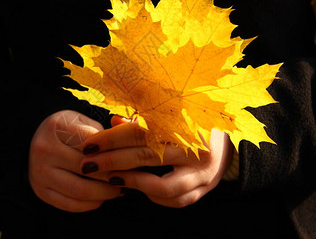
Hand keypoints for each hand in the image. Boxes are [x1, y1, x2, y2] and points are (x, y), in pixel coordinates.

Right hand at [28, 110, 122, 211]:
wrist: (35, 139)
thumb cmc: (68, 129)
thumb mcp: (83, 120)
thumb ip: (106, 129)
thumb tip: (135, 132)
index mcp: (57, 126)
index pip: (95, 145)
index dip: (116, 154)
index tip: (132, 160)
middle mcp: (44, 149)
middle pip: (89, 169)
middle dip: (114, 175)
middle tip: (130, 177)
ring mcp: (39, 172)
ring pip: (81, 190)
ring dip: (105, 193)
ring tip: (119, 189)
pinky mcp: (41, 191)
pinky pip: (71, 204)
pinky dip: (91, 203)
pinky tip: (102, 197)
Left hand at [81, 117, 233, 207]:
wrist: (226, 142)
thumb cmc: (191, 125)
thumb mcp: (169, 115)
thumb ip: (141, 120)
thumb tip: (112, 122)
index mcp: (186, 125)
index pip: (141, 133)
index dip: (112, 139)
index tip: (90, 145)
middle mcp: (196, 151)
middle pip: (147, 158)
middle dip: (113, 161)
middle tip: (89, 164)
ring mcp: (202, 174)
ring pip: (162, 187)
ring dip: (131, 183)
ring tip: (110, 177)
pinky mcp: (203, 190)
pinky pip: (173, 201)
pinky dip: (151, 196)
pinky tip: (136, 186)